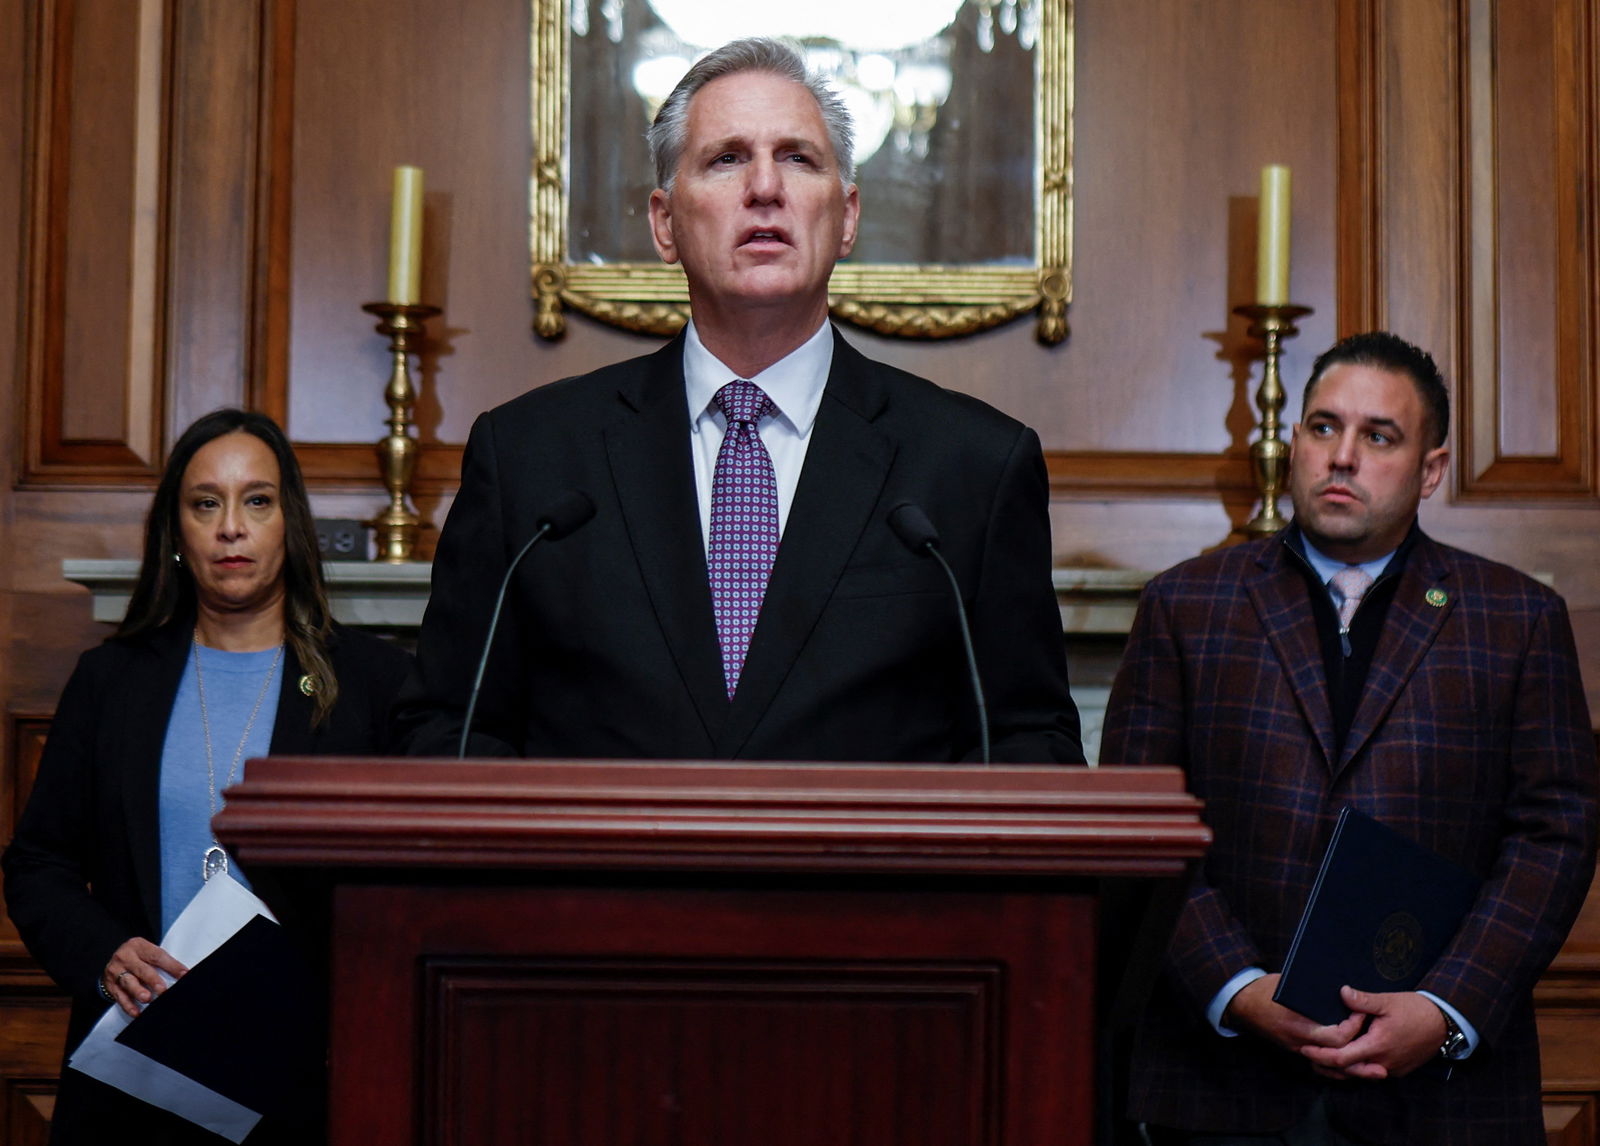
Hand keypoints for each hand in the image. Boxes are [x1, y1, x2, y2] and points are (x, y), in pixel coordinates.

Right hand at [102, 938, 187, 1018]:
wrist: (114, 958)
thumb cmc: (137, 956)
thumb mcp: (147, 951)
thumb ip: (161, 961)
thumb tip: (183, 975)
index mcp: (138, 946)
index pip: (157, 956)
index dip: (172, 966)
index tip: (184, 975)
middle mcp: (125, 957)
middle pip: (141, 969)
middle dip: (153, 980)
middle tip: (162, 990)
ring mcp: (116, 971)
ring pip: (128, 982)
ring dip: (138, 991)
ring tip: (147, 998)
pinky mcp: (110, 985)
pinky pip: (119, 996)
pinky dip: (128, 1005)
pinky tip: (136, 1012)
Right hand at [1224, 973, 1364, 1056]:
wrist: (1240, 1003)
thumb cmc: (1265, 989)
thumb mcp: (1289, 984)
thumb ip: (1314, 990)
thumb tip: (1342, 987)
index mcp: (1299, 1024)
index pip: (1336, 1036)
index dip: (1353, 1027)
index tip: (1361, 1013)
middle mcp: (1299, 1040)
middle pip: (1337, 1056)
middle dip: (1360, 1056)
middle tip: (1377, 1048)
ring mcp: (1296, 1048)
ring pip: (1329, 1066)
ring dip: (1352, 1070)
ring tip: (1374, 1069)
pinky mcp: (1294, 1049)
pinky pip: (1319, 1064)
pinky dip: (1336, 1069)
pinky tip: (1350, 1067)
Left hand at [1298, 986, 1446, 1080]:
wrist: (1444, 1022)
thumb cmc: (1415, 1010)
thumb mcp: (1388, 1001)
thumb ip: (1363, 1000)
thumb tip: (1342, 992)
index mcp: (1377, 1046)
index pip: (1342, 1058)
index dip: (1321, 1055)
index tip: (1305, 1048)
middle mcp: (1383, 1062)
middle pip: (1348, 1070)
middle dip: (1325, 1063)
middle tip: (1307, 1052)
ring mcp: (1392, 1068)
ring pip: (1360, 1073)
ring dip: (1341, 1067)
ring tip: (1321, 1055)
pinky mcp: (1398, 1069)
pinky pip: (1372, 1072)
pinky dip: (1357, 1066)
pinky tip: (1346, 1056)